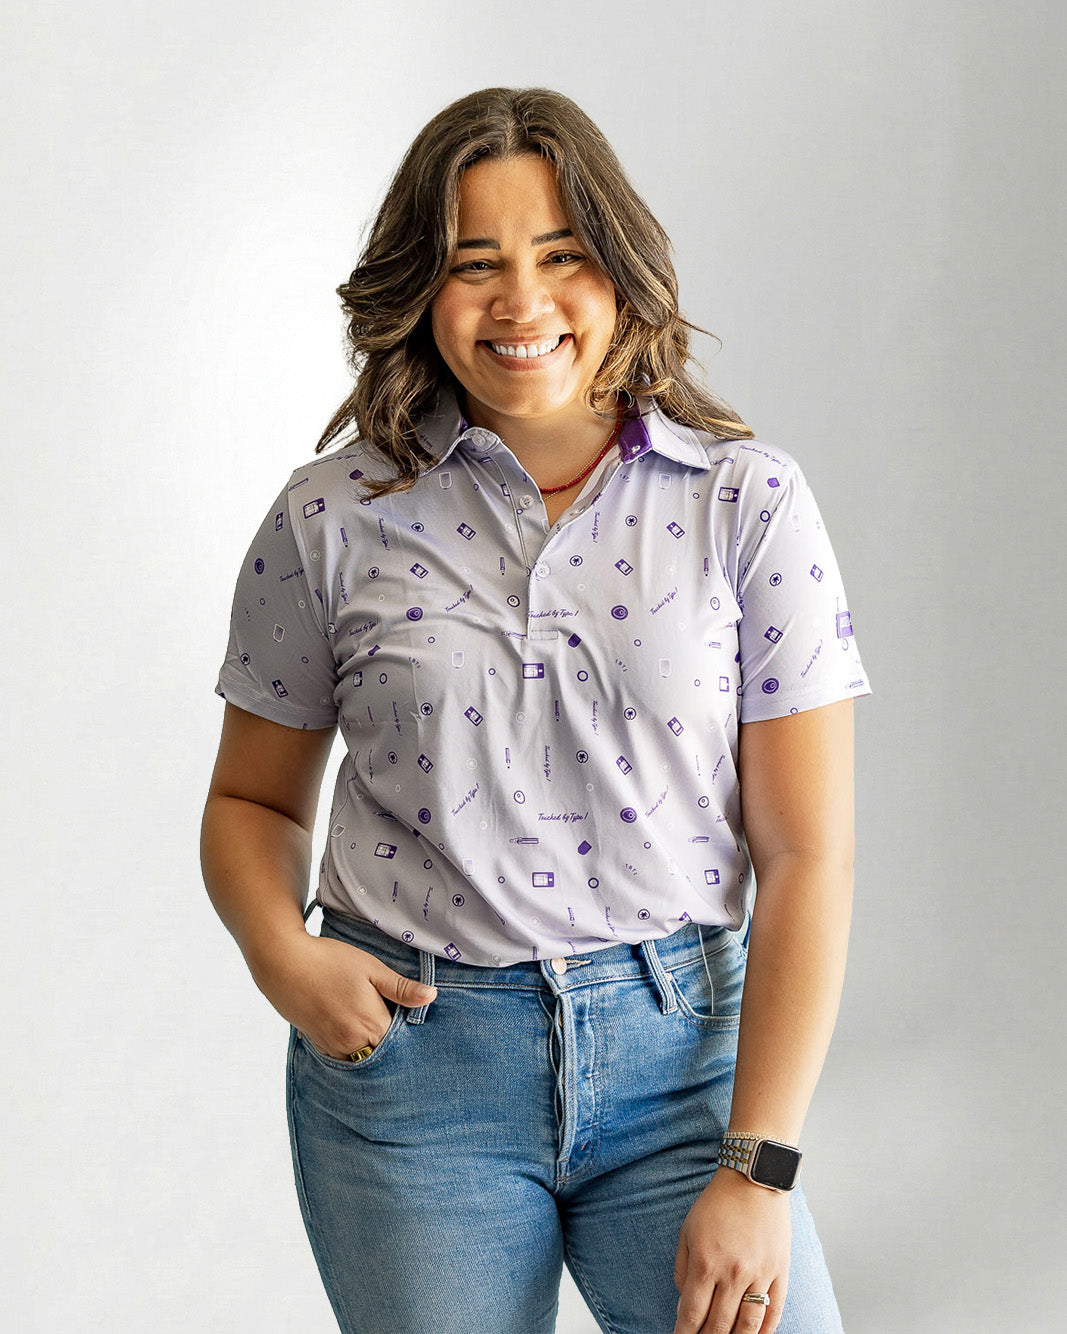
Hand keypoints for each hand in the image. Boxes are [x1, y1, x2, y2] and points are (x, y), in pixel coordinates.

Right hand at [250, 931, 436, 1058]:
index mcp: (372, 1025)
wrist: (284, 963)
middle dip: (391, 1042)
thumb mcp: (371, 968)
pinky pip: (343, 1055)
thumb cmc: (330, 961)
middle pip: (383, 1052)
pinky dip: (351, 1046)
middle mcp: (353, 1043)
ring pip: (362, 1056)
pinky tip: (351, 1025)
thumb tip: (432, 997)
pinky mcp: (319, 1044)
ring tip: (370, 1021)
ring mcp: (334, 1047)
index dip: (409, 1031)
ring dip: (370, 1045)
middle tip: (391, 1017)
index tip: (410, 1018)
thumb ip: (401, 988)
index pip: (402, 1041)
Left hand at [673, 1167, 790, 1333]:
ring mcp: (760, 1274)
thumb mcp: (687, 1231)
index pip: (692, 1314)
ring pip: (748, 1325)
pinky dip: (765, 1330)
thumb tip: (685, 1302)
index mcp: (706, 1263)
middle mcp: (733, 1273)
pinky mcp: (780, 1271)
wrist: (754, 1179)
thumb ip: (682, 1269)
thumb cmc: (717, 1203)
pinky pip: (775, 1311)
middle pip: (719, 1325)